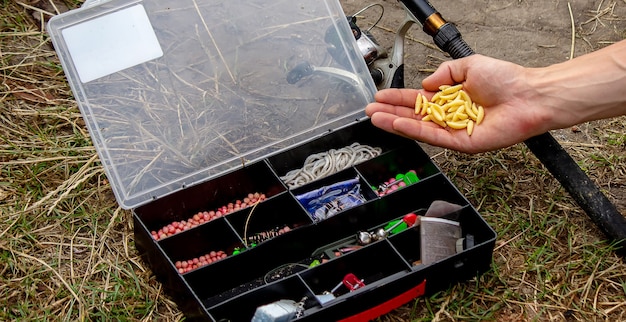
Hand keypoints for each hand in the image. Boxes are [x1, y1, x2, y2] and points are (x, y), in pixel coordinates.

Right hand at [365, 55, 551, 152]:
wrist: (529, 95)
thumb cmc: (507, 80)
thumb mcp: (469, 66)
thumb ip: (444, 73)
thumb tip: (425, 84)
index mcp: (451, 99)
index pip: (419, 100)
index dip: (398, 99)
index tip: (380, 97)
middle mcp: (450, 116)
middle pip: (414, 116)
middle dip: (390, 113)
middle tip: (370, 111)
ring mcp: (454, 131)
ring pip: (419, 128)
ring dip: (396, 123)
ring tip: (376, 118)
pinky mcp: (461, 143)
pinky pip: (433, 137)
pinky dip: (414, 131)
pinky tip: (397, 124)